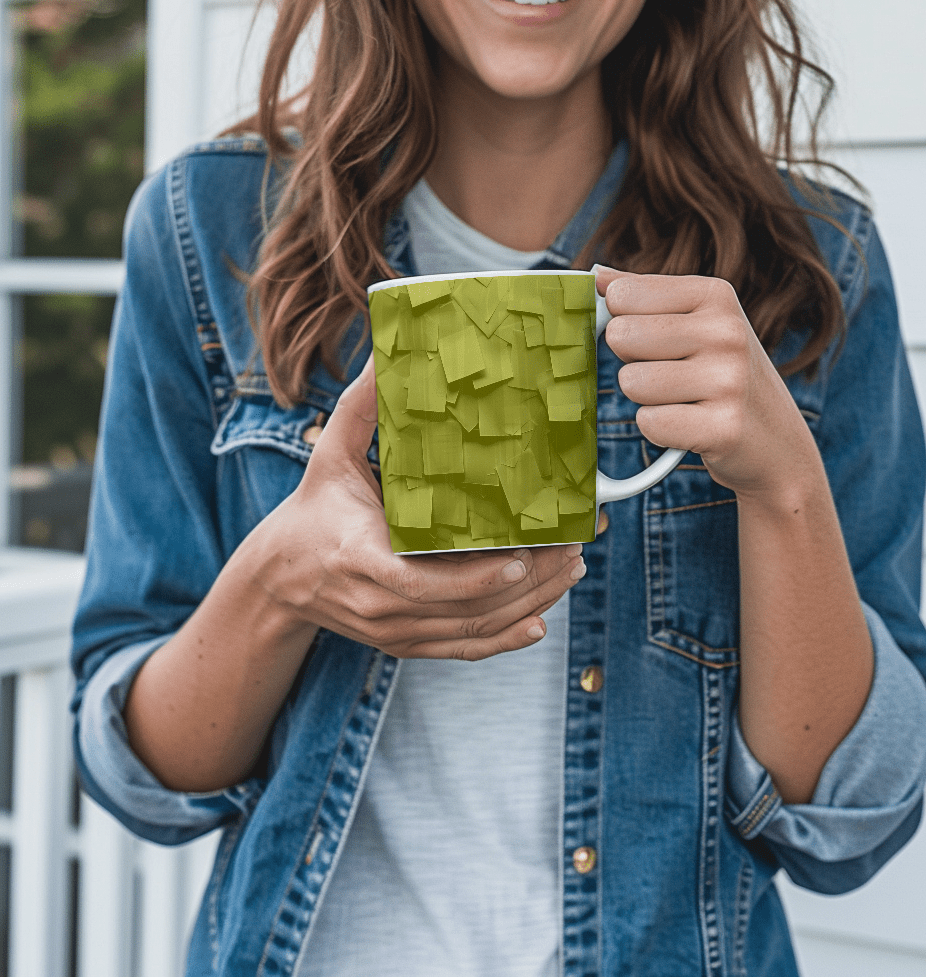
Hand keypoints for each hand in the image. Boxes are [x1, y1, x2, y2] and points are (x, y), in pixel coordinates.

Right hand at [250, 356, 586, 660]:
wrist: (279, 578)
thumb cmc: (313, 510)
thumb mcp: (330, 454)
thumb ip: (362, 406)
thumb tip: (388, 349)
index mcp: (359, 557)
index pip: (420, 583)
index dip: (474, 579)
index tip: (520, 559)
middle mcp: (378, 605)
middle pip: (464, 610)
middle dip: (527, 584)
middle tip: (571, 549)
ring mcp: (393, 631)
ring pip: (472, 632)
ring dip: (529, 605)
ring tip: (569, 569)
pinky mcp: (403, 644)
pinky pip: (462, 650)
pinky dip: (504, 641)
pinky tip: (540, 621)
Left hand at [596, 265, 822, 503]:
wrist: (777, 440)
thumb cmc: (721, 373)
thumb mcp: (697, 322)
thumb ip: (646, 296)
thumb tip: (597, 277)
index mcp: (715, 295)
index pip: (623, 294)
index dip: (622, 321)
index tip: (653, 339)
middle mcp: (726, 332)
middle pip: (621, 336)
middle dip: (632, 361)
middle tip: (667, 373)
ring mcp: (729, 380)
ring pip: (631, 382)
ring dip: (646, 399)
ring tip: (682, 399)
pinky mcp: (723, 428)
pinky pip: (649, 423)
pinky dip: (658, 429)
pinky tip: (689, 424)